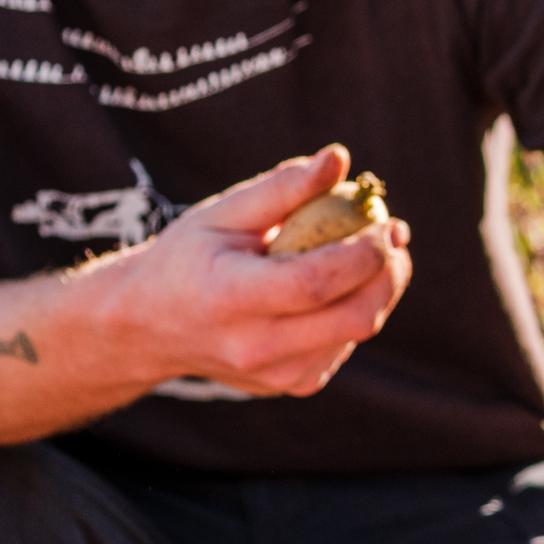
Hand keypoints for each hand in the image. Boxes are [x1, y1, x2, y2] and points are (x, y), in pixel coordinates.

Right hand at [70, 146, 406, 397]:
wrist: (149, 326)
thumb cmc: (188, 256)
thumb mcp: (222, 213)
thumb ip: (283, 187)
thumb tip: (340, 157)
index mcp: (230, 300)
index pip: (315, 282)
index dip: (363, 253)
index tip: (384, 220)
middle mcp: (255, 348)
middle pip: (354, 317)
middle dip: (389, 273)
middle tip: (394, 233)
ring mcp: (276, 377)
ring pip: (357, 332)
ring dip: (379, 288)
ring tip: (371, 249)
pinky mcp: (291, 386)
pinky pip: (344, 344)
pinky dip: (354, 309)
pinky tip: (339, 284)